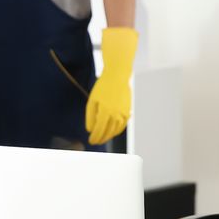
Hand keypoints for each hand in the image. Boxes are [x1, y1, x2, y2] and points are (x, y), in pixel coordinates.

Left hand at [85, 28, 136, 144]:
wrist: (118, 76)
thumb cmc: (102, 87)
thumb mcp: (92, 100)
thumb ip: (90, 116)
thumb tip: (90, 129)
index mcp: (105, 111)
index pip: (99, 130)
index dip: (94, 137)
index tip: (91, 141)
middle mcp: (116, 114)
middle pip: (108, 132)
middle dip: (101, 139)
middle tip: (96, 142)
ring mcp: (123, 113)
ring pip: (116, 131)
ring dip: (109, 137)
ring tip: (103, 139)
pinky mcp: (128, 111)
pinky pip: (123, 125)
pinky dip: (117, 131)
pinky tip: (112, 133)